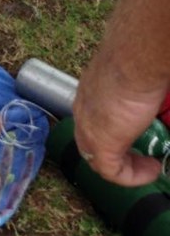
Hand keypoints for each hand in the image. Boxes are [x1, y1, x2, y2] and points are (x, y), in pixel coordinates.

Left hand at [72, 59, 163, 186]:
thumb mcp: (132, 76)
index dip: (113, 131)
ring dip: (127, 165)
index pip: (92, 119)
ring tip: (151, 165)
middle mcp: (83, 111)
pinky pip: (112, 171)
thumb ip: (134, 90)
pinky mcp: (101, 144)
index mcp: (88, 93)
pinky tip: (152, 170)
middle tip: (144, 155)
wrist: (134, 60)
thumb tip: (148, 94)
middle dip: (119, 152)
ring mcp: (88, 129)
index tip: (138, 134)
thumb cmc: (137, 59)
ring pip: (99, 159)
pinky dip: (132, 176)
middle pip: (92, 141)